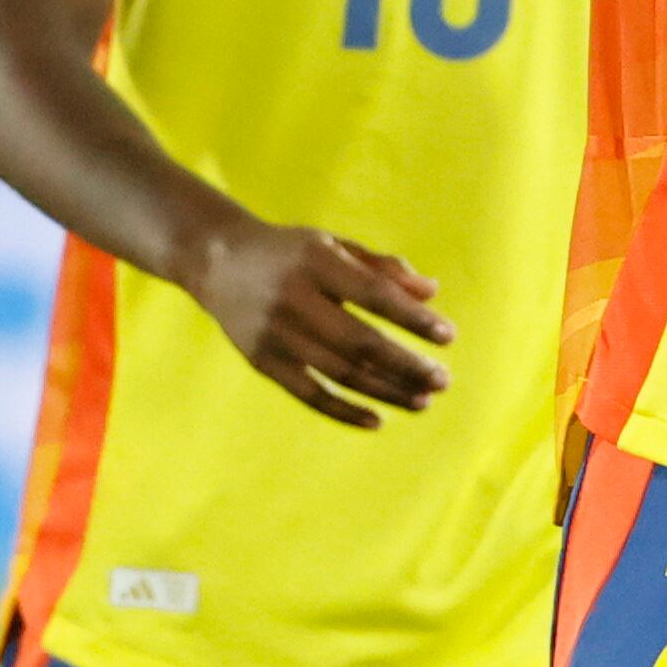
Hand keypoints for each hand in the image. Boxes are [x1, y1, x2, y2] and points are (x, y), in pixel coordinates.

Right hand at [181, 215, 452, 429]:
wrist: (217, 260)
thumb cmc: (292, 252)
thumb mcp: (334, 246)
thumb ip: (383, 268)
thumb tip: (432, 292)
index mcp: (316, 262)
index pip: (374, 295)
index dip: (413, 318)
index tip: (449, 336)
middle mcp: (293, 298)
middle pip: (359, 342)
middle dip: (406, 365)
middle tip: (443, 380)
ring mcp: (274, 333)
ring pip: (339, 372)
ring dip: (386, 391)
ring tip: (423, 400)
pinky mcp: (261, 360)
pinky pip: (308, 393)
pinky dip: (344, 411)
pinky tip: (378, 420)